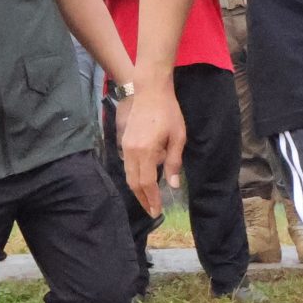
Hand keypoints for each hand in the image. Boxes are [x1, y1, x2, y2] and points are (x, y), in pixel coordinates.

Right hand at [115, 78, 182, 216]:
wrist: (150, 90)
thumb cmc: (168, 112)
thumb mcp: (178, 137)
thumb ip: (174, 163)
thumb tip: (172, 185)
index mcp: (145, 151)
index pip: (147, 183)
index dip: (152, 199)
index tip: (157, 212)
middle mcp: (131, 151)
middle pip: (134, 183)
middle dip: (143, 199)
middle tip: (152, 211)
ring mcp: (126, 146)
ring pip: (129, 175)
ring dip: (137, 190)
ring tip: (148, 200)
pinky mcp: (124, 141)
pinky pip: (128, 166)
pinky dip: (134, 177)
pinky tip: (143, 181)